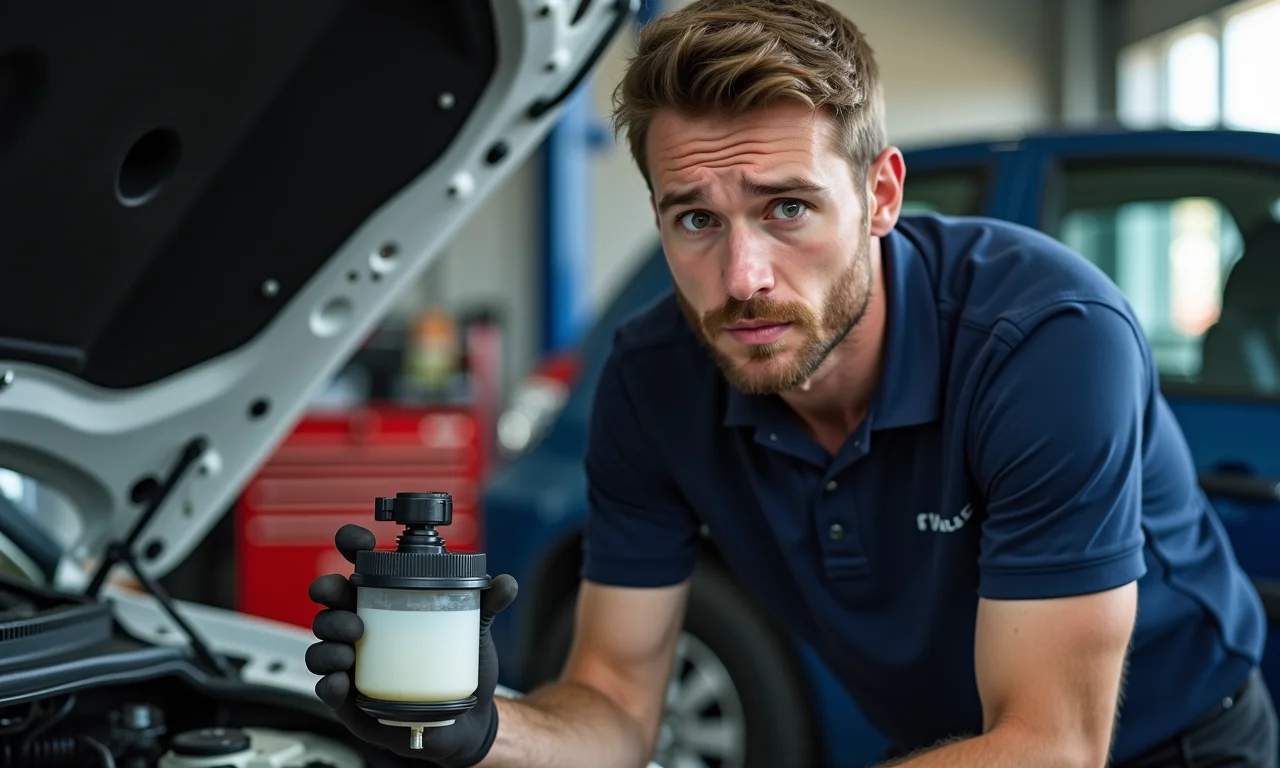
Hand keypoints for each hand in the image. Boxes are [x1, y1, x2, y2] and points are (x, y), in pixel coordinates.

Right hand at [305, 524, 517, 765]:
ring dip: (328, 637)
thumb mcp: (473, 631)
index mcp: (385, 602)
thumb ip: (487, 605)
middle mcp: (362, 628)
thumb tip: (506, 584)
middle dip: (327, 591)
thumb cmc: (459, 667)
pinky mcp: (351, 700)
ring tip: (351, 645)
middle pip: (330, 600)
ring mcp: (353, 663)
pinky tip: (341, 682)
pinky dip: (328, 683)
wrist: (464, 721)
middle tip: (346, 600)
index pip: (360, 566)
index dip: (351, 545)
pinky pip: (327, 688)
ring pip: (321, 642)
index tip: (358, 541)